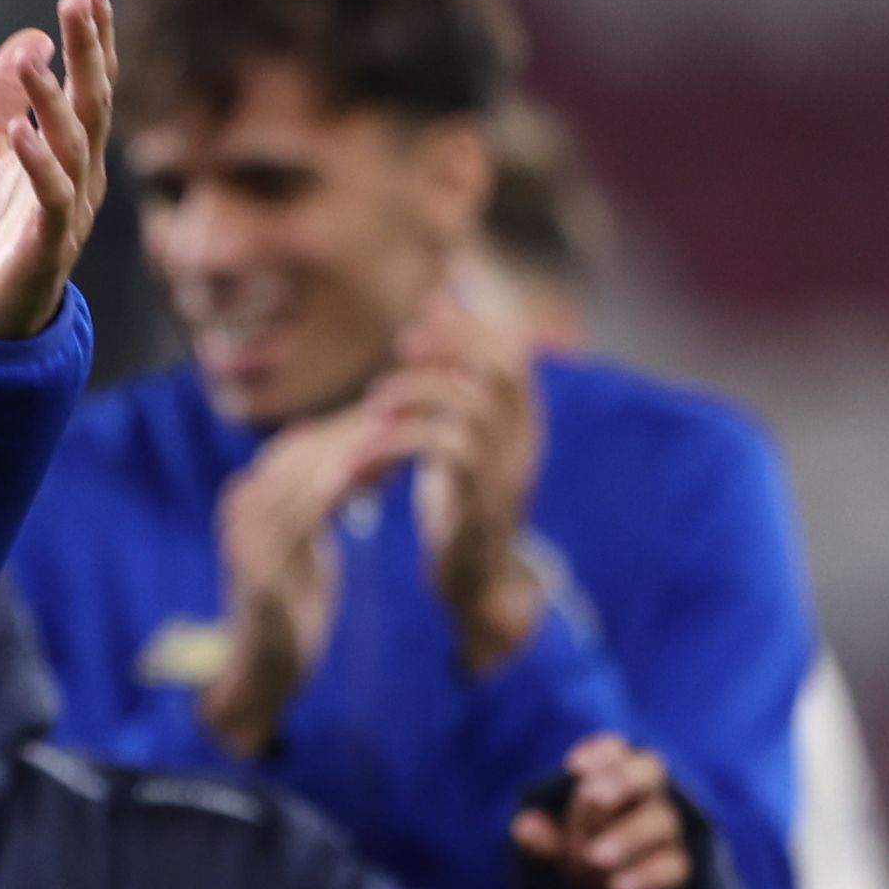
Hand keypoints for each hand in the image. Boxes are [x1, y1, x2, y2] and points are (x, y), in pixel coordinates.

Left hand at [0, 0, 113, 342]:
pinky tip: (20, 132)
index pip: (90, 85)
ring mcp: (67, 212)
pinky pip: (49, 200)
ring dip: (53, 99)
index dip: (93, 37)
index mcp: (72, 154)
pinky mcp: (45, 246)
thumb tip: (28, 40)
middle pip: (93, 104)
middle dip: (89, 50)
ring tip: (35, 56)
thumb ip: (4, 101)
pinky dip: (37, 164)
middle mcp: (82, 177)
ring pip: (73, 147)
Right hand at [196, 405, 401, 757]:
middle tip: (409, 417)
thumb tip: (360, 454)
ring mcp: (245, 534)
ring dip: (355, 453)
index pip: (301, 444)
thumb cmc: (292, 604)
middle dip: (357, 432)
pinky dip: (338, 489)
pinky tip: (375, 478)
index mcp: (248, 496)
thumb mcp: (302, 543)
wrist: (262, 665)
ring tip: (401, 440)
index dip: (350, 426)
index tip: (400, 414)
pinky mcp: (258, 564)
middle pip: (303, 452)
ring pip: (305, 475)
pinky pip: (303, 513)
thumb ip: (316, 501)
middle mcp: (239, 507)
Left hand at [371, 303, 549, 668]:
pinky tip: (364, 449)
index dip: (472, 323)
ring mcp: (507, 470)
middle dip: (451, 347)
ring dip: (417, 394)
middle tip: (400, 348)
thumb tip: (437, 308)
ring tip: (374, 403)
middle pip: (502, 368)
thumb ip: (452, 383)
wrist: (474, 580)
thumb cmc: (457, 501)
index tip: (426, 310)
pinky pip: (445, 452)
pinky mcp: (479, 501)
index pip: (513, 351)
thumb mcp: (458, 437)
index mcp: (522, 420)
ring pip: (471, 406)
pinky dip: (399, 441)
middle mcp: (524, 439)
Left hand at [512, 734, 693, 888]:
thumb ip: (541, 838)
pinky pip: (673, 867)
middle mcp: (648, 795)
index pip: (614, 750)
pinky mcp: (680, 867)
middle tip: (594, 796)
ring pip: (660, 821)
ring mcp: (669, 830)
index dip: (600, 752)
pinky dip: (646, 877)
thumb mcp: (556, 846)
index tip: (574, 767)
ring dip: (627, 836)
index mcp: (614, 776)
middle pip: (648, 772)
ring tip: (594, 858)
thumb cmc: (582, 851)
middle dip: (621, 781)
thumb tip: (525, 827)